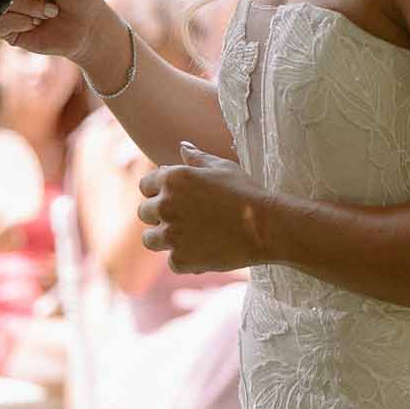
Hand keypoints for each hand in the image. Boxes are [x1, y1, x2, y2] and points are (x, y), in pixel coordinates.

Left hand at [136, 142, 271, 274]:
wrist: (265, 226)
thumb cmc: (245, 192)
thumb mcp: (222, 167)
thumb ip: (197, 158)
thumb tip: (182, 147)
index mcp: (172, 179)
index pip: (145, 186)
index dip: (158, 192)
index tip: (176, 199)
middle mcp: (165, 205)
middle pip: (144, 213)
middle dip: (160, 216)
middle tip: (186, 219)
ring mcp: (171, 234)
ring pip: (151, 240)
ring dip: (165, 239)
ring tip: (189, 238)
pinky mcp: (181, 259)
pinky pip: (173, 261)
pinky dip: (187, 260)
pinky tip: (206, 252)